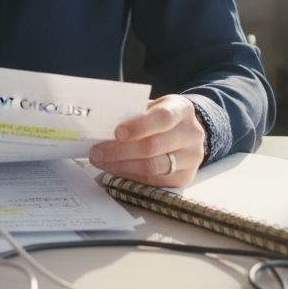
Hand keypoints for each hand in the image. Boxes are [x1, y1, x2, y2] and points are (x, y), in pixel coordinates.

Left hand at [88, 95, 205, 187]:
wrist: (186, 132)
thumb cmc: (160, 117)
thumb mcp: (152, 107)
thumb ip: (133, 114)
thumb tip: (101, 125)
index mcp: (182, 110)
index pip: (162, 118)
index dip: (138, 126)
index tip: (116, 133)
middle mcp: (191, 135)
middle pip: (153, 147)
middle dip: (120, 151)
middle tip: (97, 152)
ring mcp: (191, 158)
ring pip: (152, 167)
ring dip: (121, 166)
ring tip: (101, 162)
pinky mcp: (184, 178)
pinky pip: (153, 181)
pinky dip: (130, 175)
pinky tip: (115, 169)